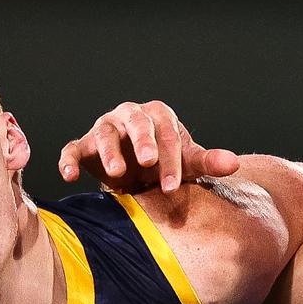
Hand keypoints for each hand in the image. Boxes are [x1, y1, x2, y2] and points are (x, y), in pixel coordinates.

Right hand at [58, 100, 239, 192]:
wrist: (139, 170)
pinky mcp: (84, 145)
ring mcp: (105, 128)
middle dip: (143, 142)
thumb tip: (234, 164)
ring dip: (109, 151)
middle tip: (148, 162)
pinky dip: (68, 160)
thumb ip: (208, 163)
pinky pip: (73, 149)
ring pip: (104, 133)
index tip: (172, 187)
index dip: (170, 161)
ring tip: (116, 173)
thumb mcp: (187, 163)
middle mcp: (131, 116)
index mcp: (159, 115)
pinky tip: (69, 177)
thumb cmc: (167, 162)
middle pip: (137, 123)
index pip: (167, 136)